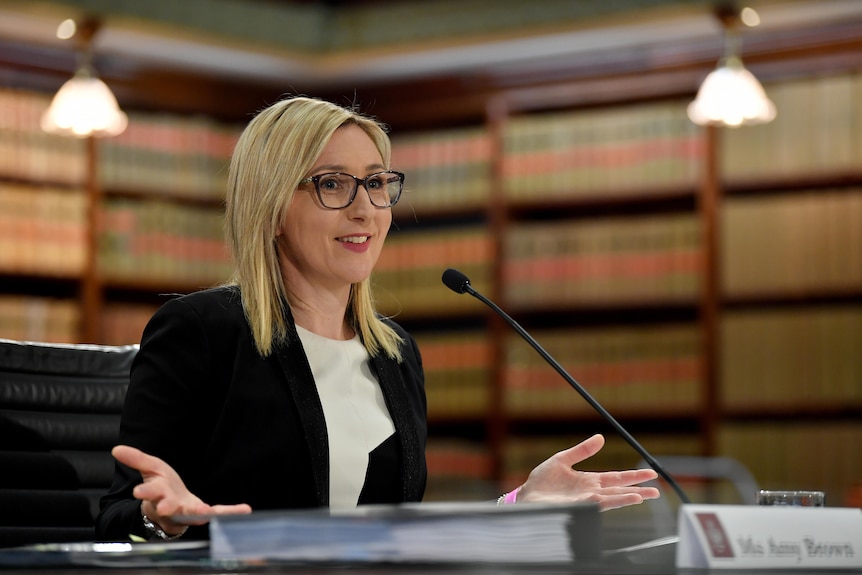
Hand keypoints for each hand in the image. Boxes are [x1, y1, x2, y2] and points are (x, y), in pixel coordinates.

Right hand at [112, 445, 251, 534]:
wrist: (170, 506)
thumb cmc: (161, 486)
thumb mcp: (150, 469)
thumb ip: (136, 459)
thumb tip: (116, 448)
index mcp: (157, 494)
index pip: (149, 492)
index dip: (145, 491)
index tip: (139, 491)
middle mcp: (170, 506)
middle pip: (166, 507)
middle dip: (165, 507)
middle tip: (165, 507)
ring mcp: (186, 513)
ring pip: (189, 515)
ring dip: (197, 513)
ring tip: (204, 512)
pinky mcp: (201, 514)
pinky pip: (217, 513)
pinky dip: (230, 512)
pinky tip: (245, 509)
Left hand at [516, 434, 659, 510]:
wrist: (527, 496)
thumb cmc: (543, 481)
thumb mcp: (562, 459)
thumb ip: (582, 450)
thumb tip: (600, 437)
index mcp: (590, 480)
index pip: (617, 478)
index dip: (633, 476)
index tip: (651, 473)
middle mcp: (590, 492)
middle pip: (619, 491)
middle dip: (638, 490)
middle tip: (656, 491)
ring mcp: (583, 501)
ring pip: (609, 500)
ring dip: (624, 498)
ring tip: (640, 496)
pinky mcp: (574, 507)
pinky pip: (591, 505)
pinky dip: (602, 503)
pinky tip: (609, 500)